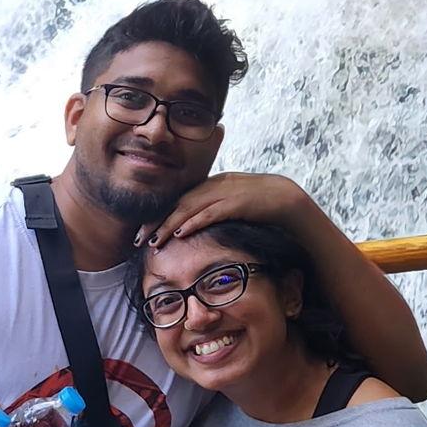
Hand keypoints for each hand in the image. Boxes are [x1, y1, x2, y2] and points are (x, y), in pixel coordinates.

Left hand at [136, 172, 314, 247]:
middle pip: (177, 204)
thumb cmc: (258, 205)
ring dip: (169, 225)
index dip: (158, 216)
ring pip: (189, 208)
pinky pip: (210, 212)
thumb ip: (212, 211)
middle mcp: (213, 186)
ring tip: (154, 241)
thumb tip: (192, 227)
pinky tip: (180, 233)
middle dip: (156, 222)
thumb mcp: (230, 205)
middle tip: (139, 239)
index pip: (177, 201)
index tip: (143, 232)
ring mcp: (224, 192)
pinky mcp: (236, 202)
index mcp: (209, 186)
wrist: (286, 198)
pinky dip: (194, 222)